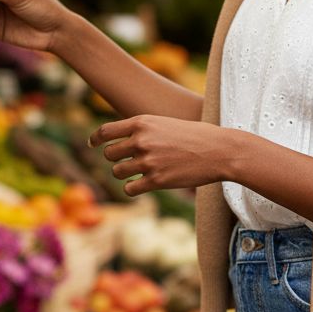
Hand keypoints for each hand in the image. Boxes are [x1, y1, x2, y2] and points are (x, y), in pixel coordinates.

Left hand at [90, 115, 241, 195]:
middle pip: (109, 154)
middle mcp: (141, 141)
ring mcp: (148, 162)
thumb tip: (122, 141)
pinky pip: (129, 188)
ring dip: (124, 174)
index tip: (92, 144)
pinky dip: (133, 188)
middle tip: (128, 162)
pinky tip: (143, 184)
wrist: (220, 151)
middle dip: (116, 159)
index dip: (96, 139)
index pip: (106, 131)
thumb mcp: (166, 123)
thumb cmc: (197, 135)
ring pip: (117, 172)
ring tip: (140, 172)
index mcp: (142, 122)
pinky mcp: (156, 181)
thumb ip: (144, 130)